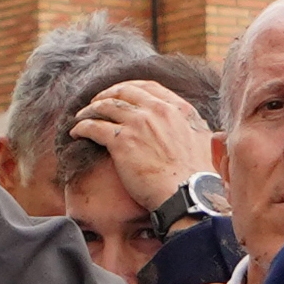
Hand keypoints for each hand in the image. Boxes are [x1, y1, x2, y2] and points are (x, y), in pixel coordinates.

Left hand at [66, 79, 217, 214]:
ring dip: (90, 110)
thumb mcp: (207, 144)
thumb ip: (199, 131)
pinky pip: (93, 127)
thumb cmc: (199, 179)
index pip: (148, 87)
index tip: (119, 92)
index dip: (129, 87)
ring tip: (81, 117)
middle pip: (123, 92)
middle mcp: (157, 111)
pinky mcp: (121, 141)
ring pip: (105, 107)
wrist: (189, 196)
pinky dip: (81, 127)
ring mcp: (138, 124)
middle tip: (95, 103)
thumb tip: (205, 132)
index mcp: (179, 110)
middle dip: (106, 95)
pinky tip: (76, 132)